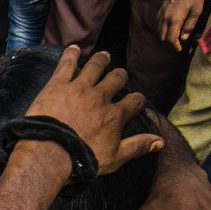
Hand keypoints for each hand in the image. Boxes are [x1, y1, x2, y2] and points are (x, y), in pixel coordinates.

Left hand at [24, 47, 163, 174]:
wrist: (50, 154)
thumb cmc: (82, 161)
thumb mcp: (115, 159)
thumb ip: (138, 147)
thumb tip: (160, 142)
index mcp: (115, 115)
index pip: (134, 102)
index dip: (136, 100)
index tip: (135, 101)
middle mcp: (101, 97)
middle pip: (116, 79)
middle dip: (119, 77)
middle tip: (119, 75)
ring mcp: (79, 89)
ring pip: (95, 67)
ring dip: (101, 60)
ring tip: (104, 56)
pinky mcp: (58, 85)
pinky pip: (67, 64)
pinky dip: (71, 54)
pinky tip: (74, 48)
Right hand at [157, 0, 204, 50]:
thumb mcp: (197, 11)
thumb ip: (189, 26)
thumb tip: (184, 37)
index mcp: (175, 19)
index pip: (171, 38)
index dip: (175, 46)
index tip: (180, 49)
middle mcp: (166, 17)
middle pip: (163, 36)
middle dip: (169, 43)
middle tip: (177, 45)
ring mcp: (162, 11)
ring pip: (159, 30)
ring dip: (165, 36)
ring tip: (174, 37)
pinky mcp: (162, 7)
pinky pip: (158, 22)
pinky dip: (162, 28)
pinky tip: (169, 27)